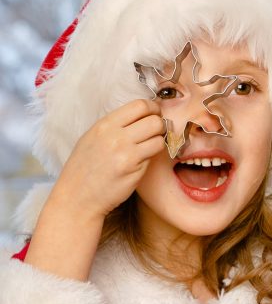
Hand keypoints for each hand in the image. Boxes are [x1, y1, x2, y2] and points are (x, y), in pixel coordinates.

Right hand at [51, 99, 165, 221]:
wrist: (78, 197)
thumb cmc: (85, 170)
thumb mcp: (93, 139)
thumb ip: (115, 126)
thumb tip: (141, 116)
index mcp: (104, 124)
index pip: (139, 105)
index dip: (153, 109)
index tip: (155, 115)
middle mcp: (114, 135)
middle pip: (154, 119)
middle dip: (160, 125)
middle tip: (157, 132)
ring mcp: (125, 151)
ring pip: (159, 136)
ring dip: (160, 140)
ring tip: (151, 146)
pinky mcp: (133, 168)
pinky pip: (155, 153)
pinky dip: (155, 154)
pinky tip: (146, 159)